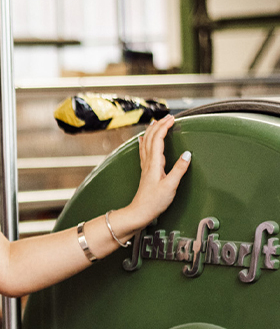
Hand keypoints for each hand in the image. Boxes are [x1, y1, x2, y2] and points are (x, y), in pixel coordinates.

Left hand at [125, 114, 190, 228]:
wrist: (140, 212)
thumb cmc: (154, 202)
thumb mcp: (171, 186)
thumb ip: (179, 169)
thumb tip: (188, 154)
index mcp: (154, 164)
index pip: (157, 140)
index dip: (164, 127)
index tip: (173, 119)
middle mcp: (148, 162)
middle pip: (150, 138)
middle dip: (159, 125)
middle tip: (168, 117)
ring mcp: (145, 166)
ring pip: (145, 143)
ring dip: (151, 131)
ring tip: (157, 122)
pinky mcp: (145, 170)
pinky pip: (143, 151)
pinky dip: (144, 141)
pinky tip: (142, 139)